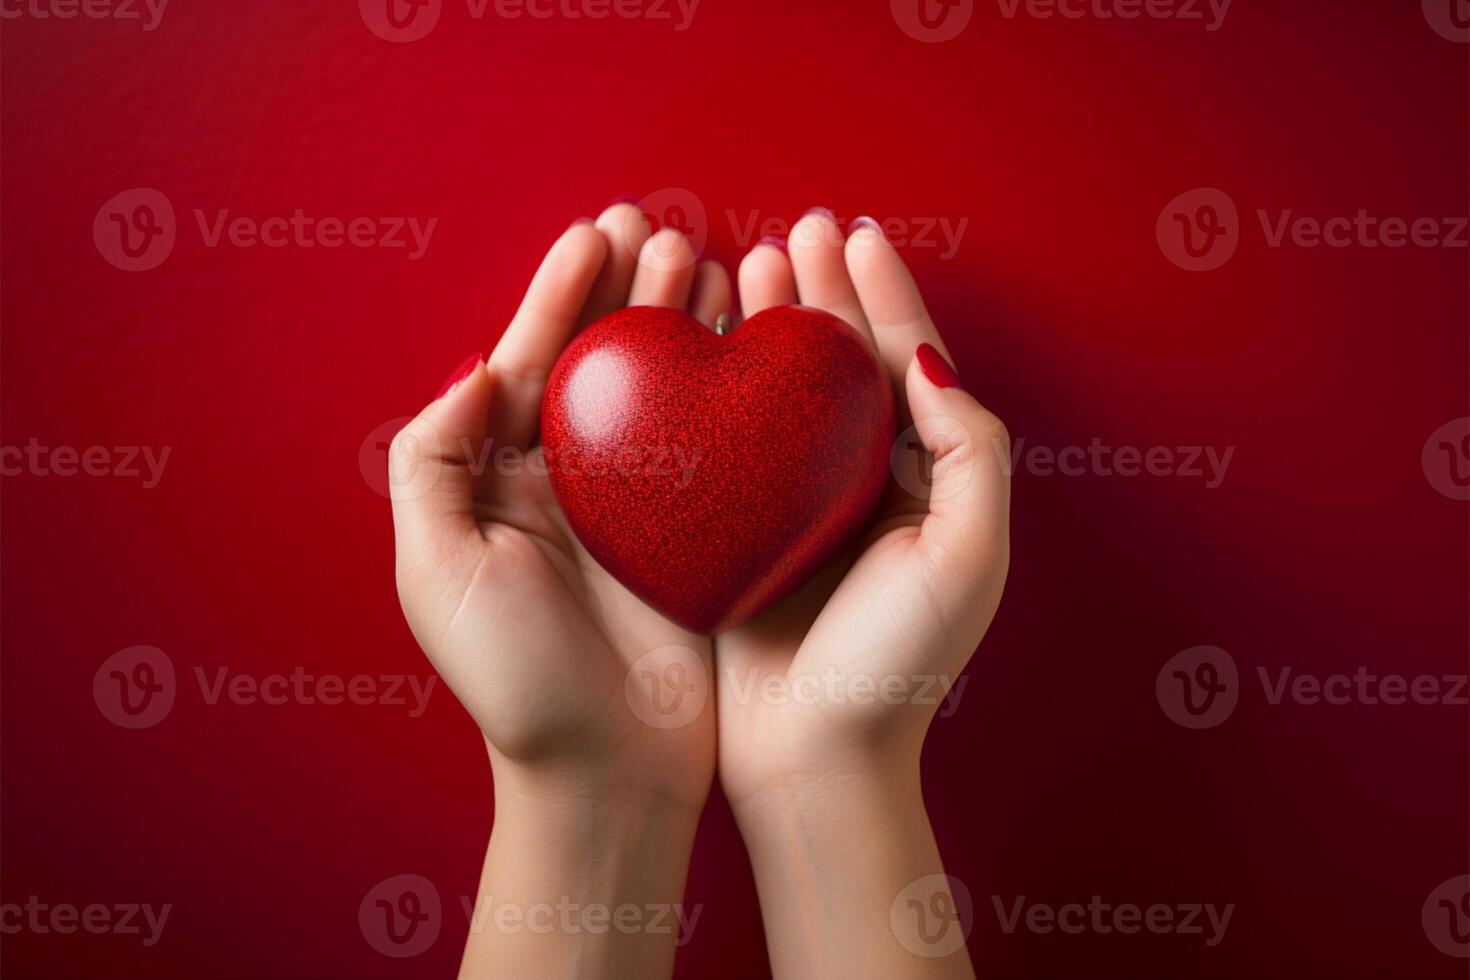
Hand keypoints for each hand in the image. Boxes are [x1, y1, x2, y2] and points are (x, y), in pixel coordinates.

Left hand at [389, 204, 730, 977]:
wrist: (605, 775)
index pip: (529, 365)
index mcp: (500, 486)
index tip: (594, 235)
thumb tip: (476, 373)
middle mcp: (568, 486)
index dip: (558, 296)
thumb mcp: (438, 572)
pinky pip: (713, 444)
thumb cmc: (517, 684)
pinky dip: (726, 388)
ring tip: (706, 257)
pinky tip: (746, 341)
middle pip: (598, 364)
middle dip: (623, 290)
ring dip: (678, 322)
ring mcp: (637, 509)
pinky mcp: (697, 537)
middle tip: (657, 226)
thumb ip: (433, 462)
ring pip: (660, 391)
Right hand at [715, 210, 1010, 977]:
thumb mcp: (967, 554)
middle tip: (797, 231)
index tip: (856, 237)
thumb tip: (927, 358)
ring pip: (781, 394)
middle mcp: (862, 484)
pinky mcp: (738, 532)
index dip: (884, 297)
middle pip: (841, 366)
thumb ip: (970, 449)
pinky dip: (714, 390)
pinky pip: (727, 444)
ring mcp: (796, 505)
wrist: (815, 758)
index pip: (905, 365)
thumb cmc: (898, 664)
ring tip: (745, 264)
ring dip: (767, 327)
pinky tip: (695, 348)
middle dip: (824, 294)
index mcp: (924, 482)